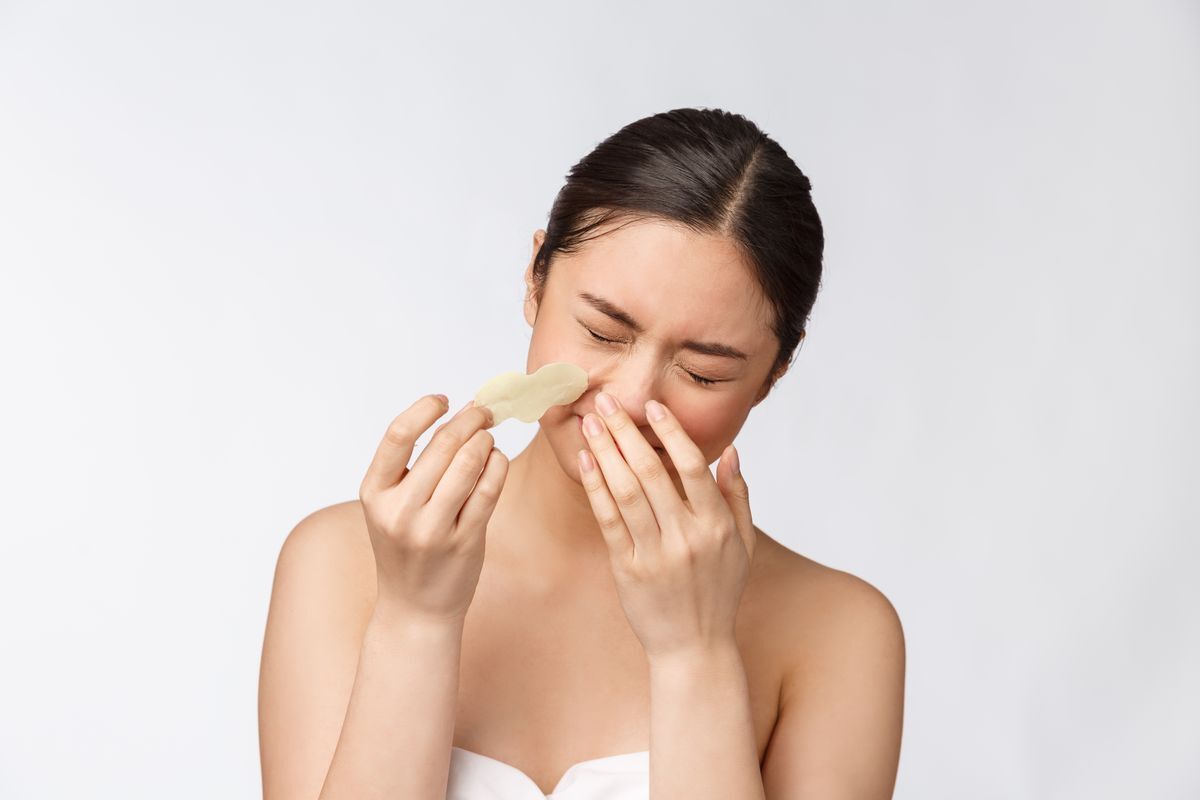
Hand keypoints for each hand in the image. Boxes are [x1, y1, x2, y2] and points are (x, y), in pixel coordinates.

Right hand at [359, 394, 506, 624]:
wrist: (414, 608)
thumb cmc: (406, 548)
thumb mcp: (392, 506)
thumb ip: (415, 466)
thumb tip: (458, 414)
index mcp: (374, 494)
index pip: (397, 435)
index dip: (424, 409)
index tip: (444, 400)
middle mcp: (399, 511)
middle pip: (442, 445)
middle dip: (469, 420)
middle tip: (483, 411)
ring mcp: (432, 529)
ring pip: (469, 463)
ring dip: (485, 441)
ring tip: (488, 437)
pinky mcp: (464, 542)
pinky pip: (489, 490)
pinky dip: (498, 465)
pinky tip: (496, 461)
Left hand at [576, 394, 755, 661]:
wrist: (693, 647)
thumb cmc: (718, 591)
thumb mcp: (742, 544)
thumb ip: (737, 495)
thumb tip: (732, 451)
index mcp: (716, 526)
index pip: (694, 467)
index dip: (672, 433)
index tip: (652, 407)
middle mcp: (687, 537)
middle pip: (652, 472)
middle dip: (626, 432)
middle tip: (606, 402)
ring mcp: (655, 554)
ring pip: (626, 491)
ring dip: (605, 452)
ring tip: (591, 423)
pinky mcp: (628, 569)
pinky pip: (608, 520)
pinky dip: (596, 487)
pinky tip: (585, 462)